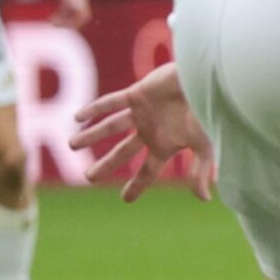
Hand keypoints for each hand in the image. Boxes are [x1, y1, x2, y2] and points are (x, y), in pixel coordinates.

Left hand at [46, 0, 91, 29]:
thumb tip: (80, 7)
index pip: (83, 15)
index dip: (75, 23)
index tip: (61, 25)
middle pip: (79, 17)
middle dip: (68, 23)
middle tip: (53, 24)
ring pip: (73, 14)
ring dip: (64, 20)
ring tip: (51, 21)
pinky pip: (67, 10)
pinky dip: (61, 15)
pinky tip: (51, 17)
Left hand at [70, 62, 215, 200]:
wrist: (206, 80)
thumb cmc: (207, 112)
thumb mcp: (204, 144)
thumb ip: (200, 170)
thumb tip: (204, 199)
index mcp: (166, 144)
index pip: (148, 170)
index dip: (138, 185)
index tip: (126, 199)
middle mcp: (151, 130)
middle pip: (123, 151)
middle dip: (107, 165)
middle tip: (89, 178)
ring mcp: (143, 112)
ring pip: (111, 127)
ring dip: (91, 135)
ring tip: (71, 146)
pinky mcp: (137, 93)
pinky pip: (111, 102)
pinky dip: (94, 108)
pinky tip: (78, 117)